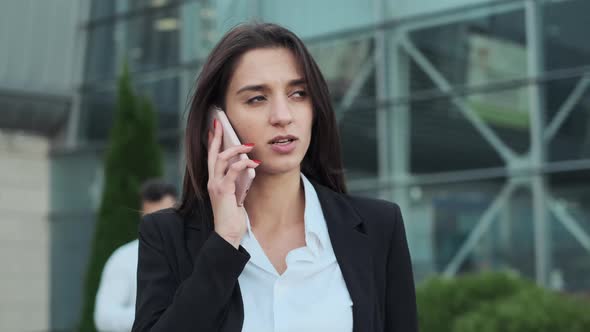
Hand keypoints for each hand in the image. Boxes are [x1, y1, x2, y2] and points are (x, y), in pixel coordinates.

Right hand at [207, 119, 260, 247]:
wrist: (228, 233)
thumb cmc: (232, 216)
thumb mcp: (235, 194)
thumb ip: (237, 181)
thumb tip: (246, 167)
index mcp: (213, 181)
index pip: (211, 157)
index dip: (212, 141)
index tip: (214, 128)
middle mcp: (211, 181)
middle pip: (213, 153)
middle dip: (217, 137)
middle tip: (220, 122)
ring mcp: (216, 185)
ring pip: (222, 159)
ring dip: (236, 149)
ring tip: (249, 145)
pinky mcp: (223, 190)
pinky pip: (233, 170)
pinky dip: (244, 163)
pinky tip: (254, 162)